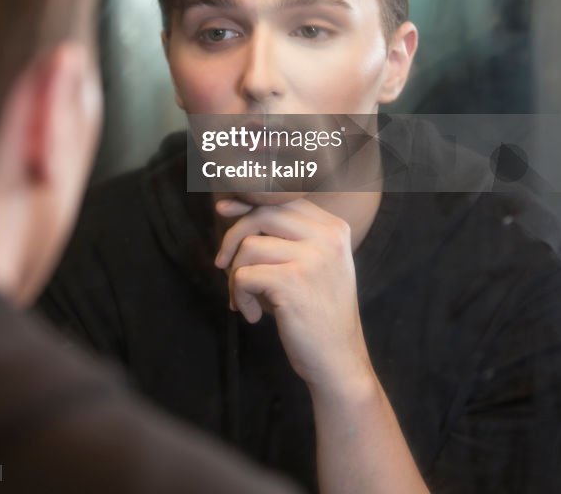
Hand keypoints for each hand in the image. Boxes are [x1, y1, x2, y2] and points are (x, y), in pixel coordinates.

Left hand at [214, 197, 371, 393]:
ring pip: (249, 246)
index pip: (283, 199)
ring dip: (235, 275)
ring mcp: (312, 258)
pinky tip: (252, 315)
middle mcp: (328, 237)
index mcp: (334, 228)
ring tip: (244, 298)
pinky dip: (239, 296)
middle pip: (263, 213)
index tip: (223, 211)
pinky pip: (244, 275)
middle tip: (222, 264)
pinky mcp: (293, 282)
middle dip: (233, 236)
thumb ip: (285, 235)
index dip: (248, 202)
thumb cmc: (316, 312)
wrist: (338, 361)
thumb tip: (229, 205)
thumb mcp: (313, 263)